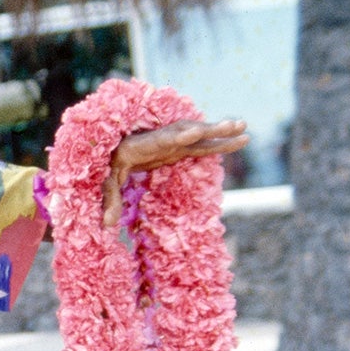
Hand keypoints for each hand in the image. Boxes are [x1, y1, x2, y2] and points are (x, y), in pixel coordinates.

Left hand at [103, 119, 248, 225]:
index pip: (161, 141)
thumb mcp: (106, 182)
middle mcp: (159, 139)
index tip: (193, 131)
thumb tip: (106, 226)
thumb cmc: (108, 164)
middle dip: (208, 129)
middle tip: (232, 124)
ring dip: (220, 131)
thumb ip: (109, 200)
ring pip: (198, 134)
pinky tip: (240, 138)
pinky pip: (202, 143)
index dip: (176, 137)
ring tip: (243, 126)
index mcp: (140, 146)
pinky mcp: (178, 146)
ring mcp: (170, 141)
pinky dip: (219, 140)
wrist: (111, 147)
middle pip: (187, 132)